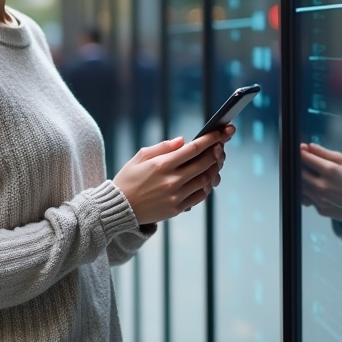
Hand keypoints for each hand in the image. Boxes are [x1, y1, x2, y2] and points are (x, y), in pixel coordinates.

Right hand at [114, 125, 234, 224]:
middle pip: (205, 163)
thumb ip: (163, 147)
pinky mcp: (177, 209)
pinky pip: (199, 197)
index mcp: (162, 164)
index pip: (194, 148)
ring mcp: (175, 196)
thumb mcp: (140, 157)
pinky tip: (205, 179)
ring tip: (214, 162)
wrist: (119, 207)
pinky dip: (206, 187)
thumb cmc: (128, 179)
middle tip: (221, 146)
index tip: (222, 132)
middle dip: (217, 152)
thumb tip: (183, 141)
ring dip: (213, 169)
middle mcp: (171, 180)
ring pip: (205, 180)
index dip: (212, 139)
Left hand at [300, 142, 341, 222]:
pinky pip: (307, 199)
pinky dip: (309, 193)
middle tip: (305, 163)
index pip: (305, 158)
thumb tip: (309, 146)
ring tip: (313, 178)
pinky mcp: (319, 209)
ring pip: (300, 186)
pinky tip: (318, 190)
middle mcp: (321, 186)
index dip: (300, 152)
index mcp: (329, 170)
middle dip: (299, 166)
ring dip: (303, 180)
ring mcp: (319, 199)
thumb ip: (325, 153)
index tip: (301, 149)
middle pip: (299, 172)